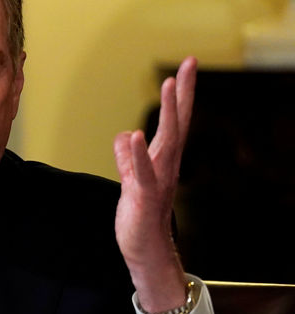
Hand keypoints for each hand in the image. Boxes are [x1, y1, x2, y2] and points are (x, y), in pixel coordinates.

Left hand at [112, 57, 195, 312]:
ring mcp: (157, 179)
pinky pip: (142, 172)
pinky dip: (138, 154)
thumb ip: (128, 157)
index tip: (187, 65)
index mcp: (163, 159)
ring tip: (168, 84)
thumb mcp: (131, 179)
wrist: (144, 250)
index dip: (180, 93)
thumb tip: (125, 136)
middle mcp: (166, 165)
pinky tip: (136, 135)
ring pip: (166, 141)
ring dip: (168, 112)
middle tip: (190, 63)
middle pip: (177, 122)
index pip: (175, 120)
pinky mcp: (143, 196)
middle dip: (183, 92)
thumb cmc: (140, 214)